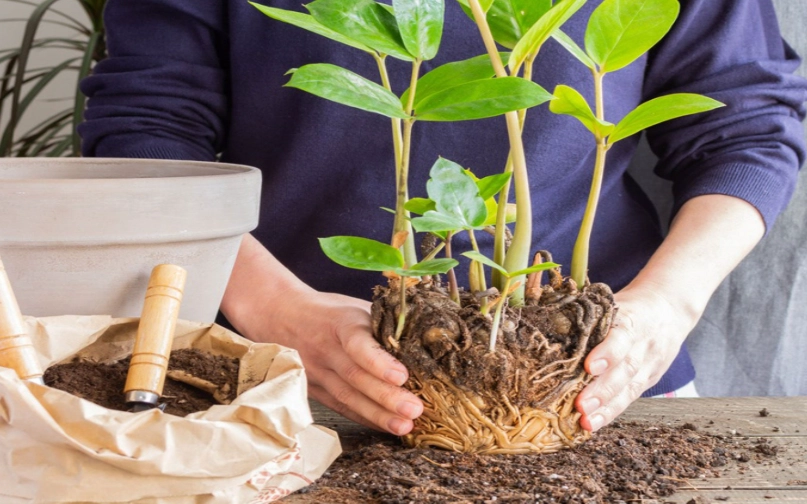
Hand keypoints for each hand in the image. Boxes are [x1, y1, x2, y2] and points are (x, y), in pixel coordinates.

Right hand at [220, 234, 422, 435]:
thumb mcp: (355, 306)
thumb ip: (383, 322)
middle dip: (386, 396)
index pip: (357, 343)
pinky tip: (385, 428)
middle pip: (355, 376)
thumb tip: (427, 338)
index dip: (379, 361)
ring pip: (347, 397)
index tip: (402, 375)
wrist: (280, 316)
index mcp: (340, 322)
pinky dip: (364, 418)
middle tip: (415, 410)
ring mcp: (315, 372)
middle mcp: (325, 348)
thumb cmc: (330, 312)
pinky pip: (340, 407)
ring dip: (377, 415)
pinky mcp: (313, 389)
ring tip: (404, 427)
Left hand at [574, 282, 695, 431]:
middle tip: (581, 406)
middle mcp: (644, 344)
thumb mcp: (612, 302)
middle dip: (603, 390)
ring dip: (607, 408)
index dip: (608, 353)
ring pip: (630, 388)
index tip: (589, 367)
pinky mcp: (650, 379)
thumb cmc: (628, 305)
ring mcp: (650, 364)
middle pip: (625, 369)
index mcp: (632, 319)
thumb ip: (588, 315)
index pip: (622, 337)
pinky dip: (611, 412)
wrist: (669, 307)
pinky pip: (630, 397)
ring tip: (586, 421)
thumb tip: (547, 323)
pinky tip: (593, 423)